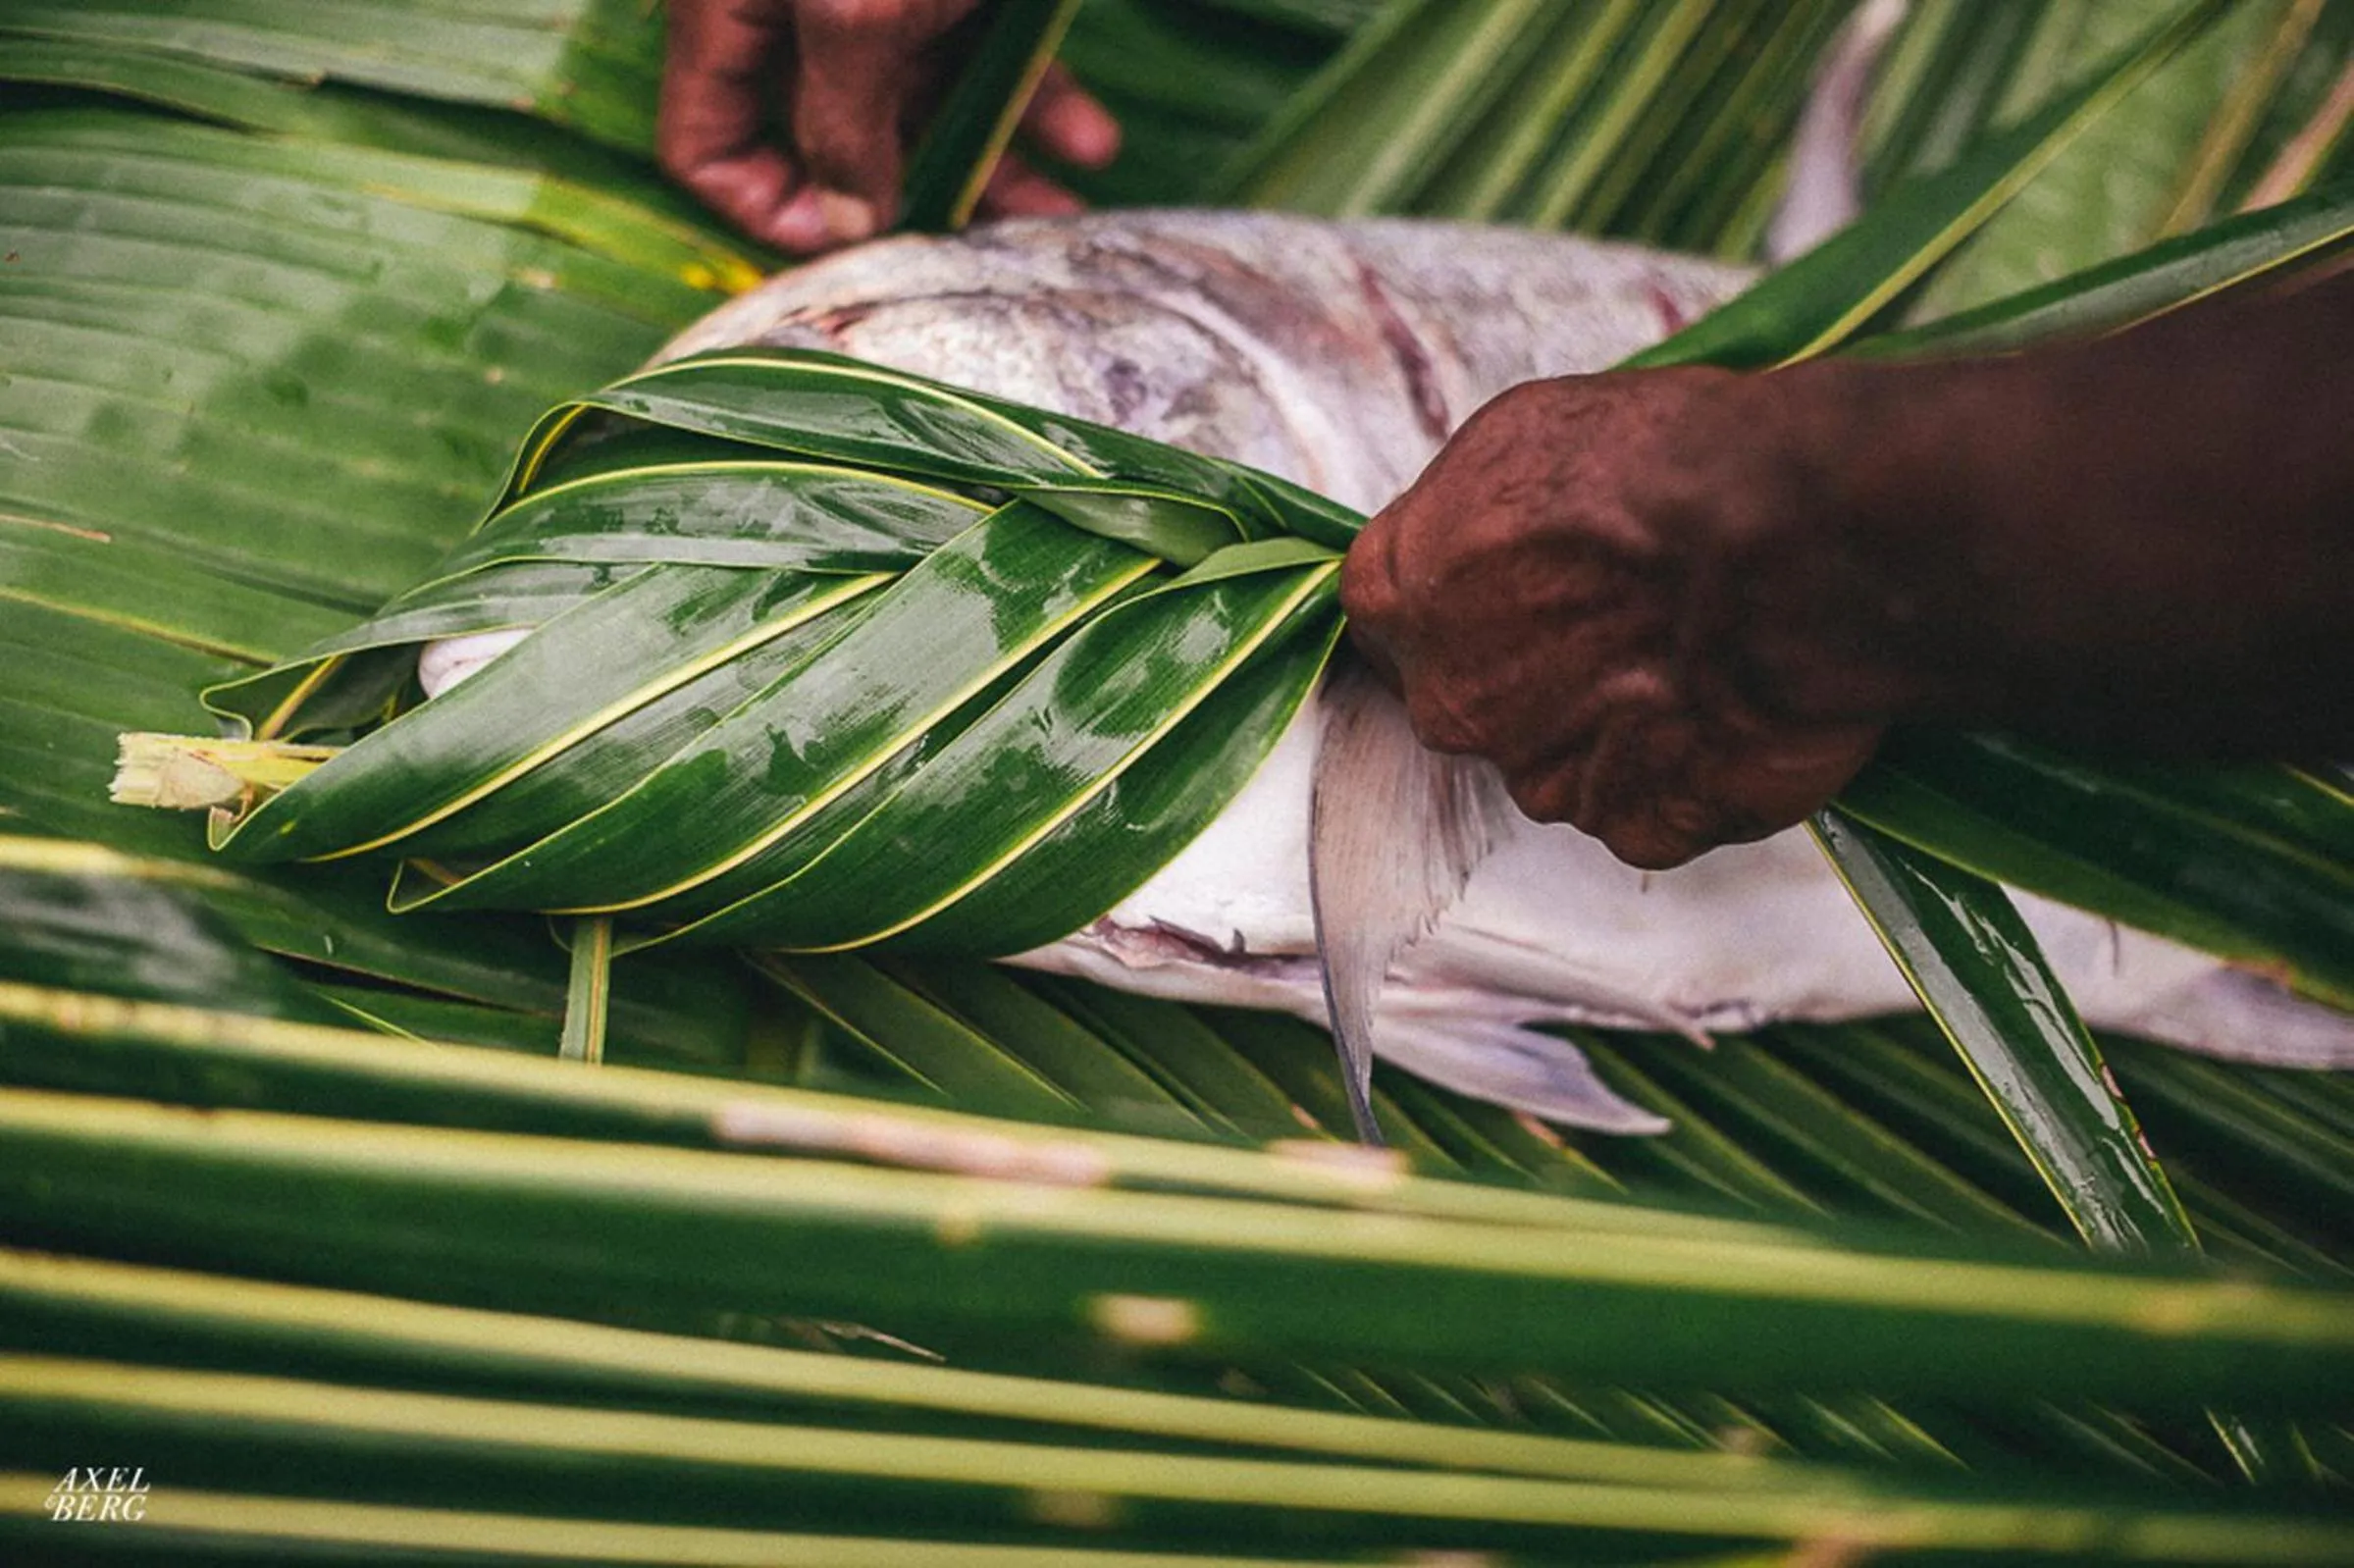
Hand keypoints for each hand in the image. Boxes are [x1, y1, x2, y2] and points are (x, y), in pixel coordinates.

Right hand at [659, 0, 1120, 251]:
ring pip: (924, 104)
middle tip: (989, 248)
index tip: (861, 248)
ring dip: (996, 161)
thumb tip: (848, 223)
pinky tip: (1093, 143)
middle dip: (917, 197)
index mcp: (730, 13)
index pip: (708, 150)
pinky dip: (1034, 97)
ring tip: (1069, 214)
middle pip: (834, 139)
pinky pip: (979, 50)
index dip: (771, 213)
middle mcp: (794, 12)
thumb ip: (842, 122)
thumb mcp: (857, 12)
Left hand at [1340, 368, 1900, 869]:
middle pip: (1473, 697)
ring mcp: (1540, 777)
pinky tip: (1732, 716)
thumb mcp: (1524, 433)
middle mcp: (1453, 702)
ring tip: (1696, 661)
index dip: (1452, 599)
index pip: (1389, 612)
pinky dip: (1686, 776)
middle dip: (1530, 670)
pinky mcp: (1634, 824)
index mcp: (1408, 595)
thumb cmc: (1664, 463)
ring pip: (1562, 759)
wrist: (1786, 538)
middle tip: (1619, 622)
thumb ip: (1473, 513)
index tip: (1503, 587)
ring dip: (1612, 727)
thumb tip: (1485, 540)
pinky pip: (1648, 809)